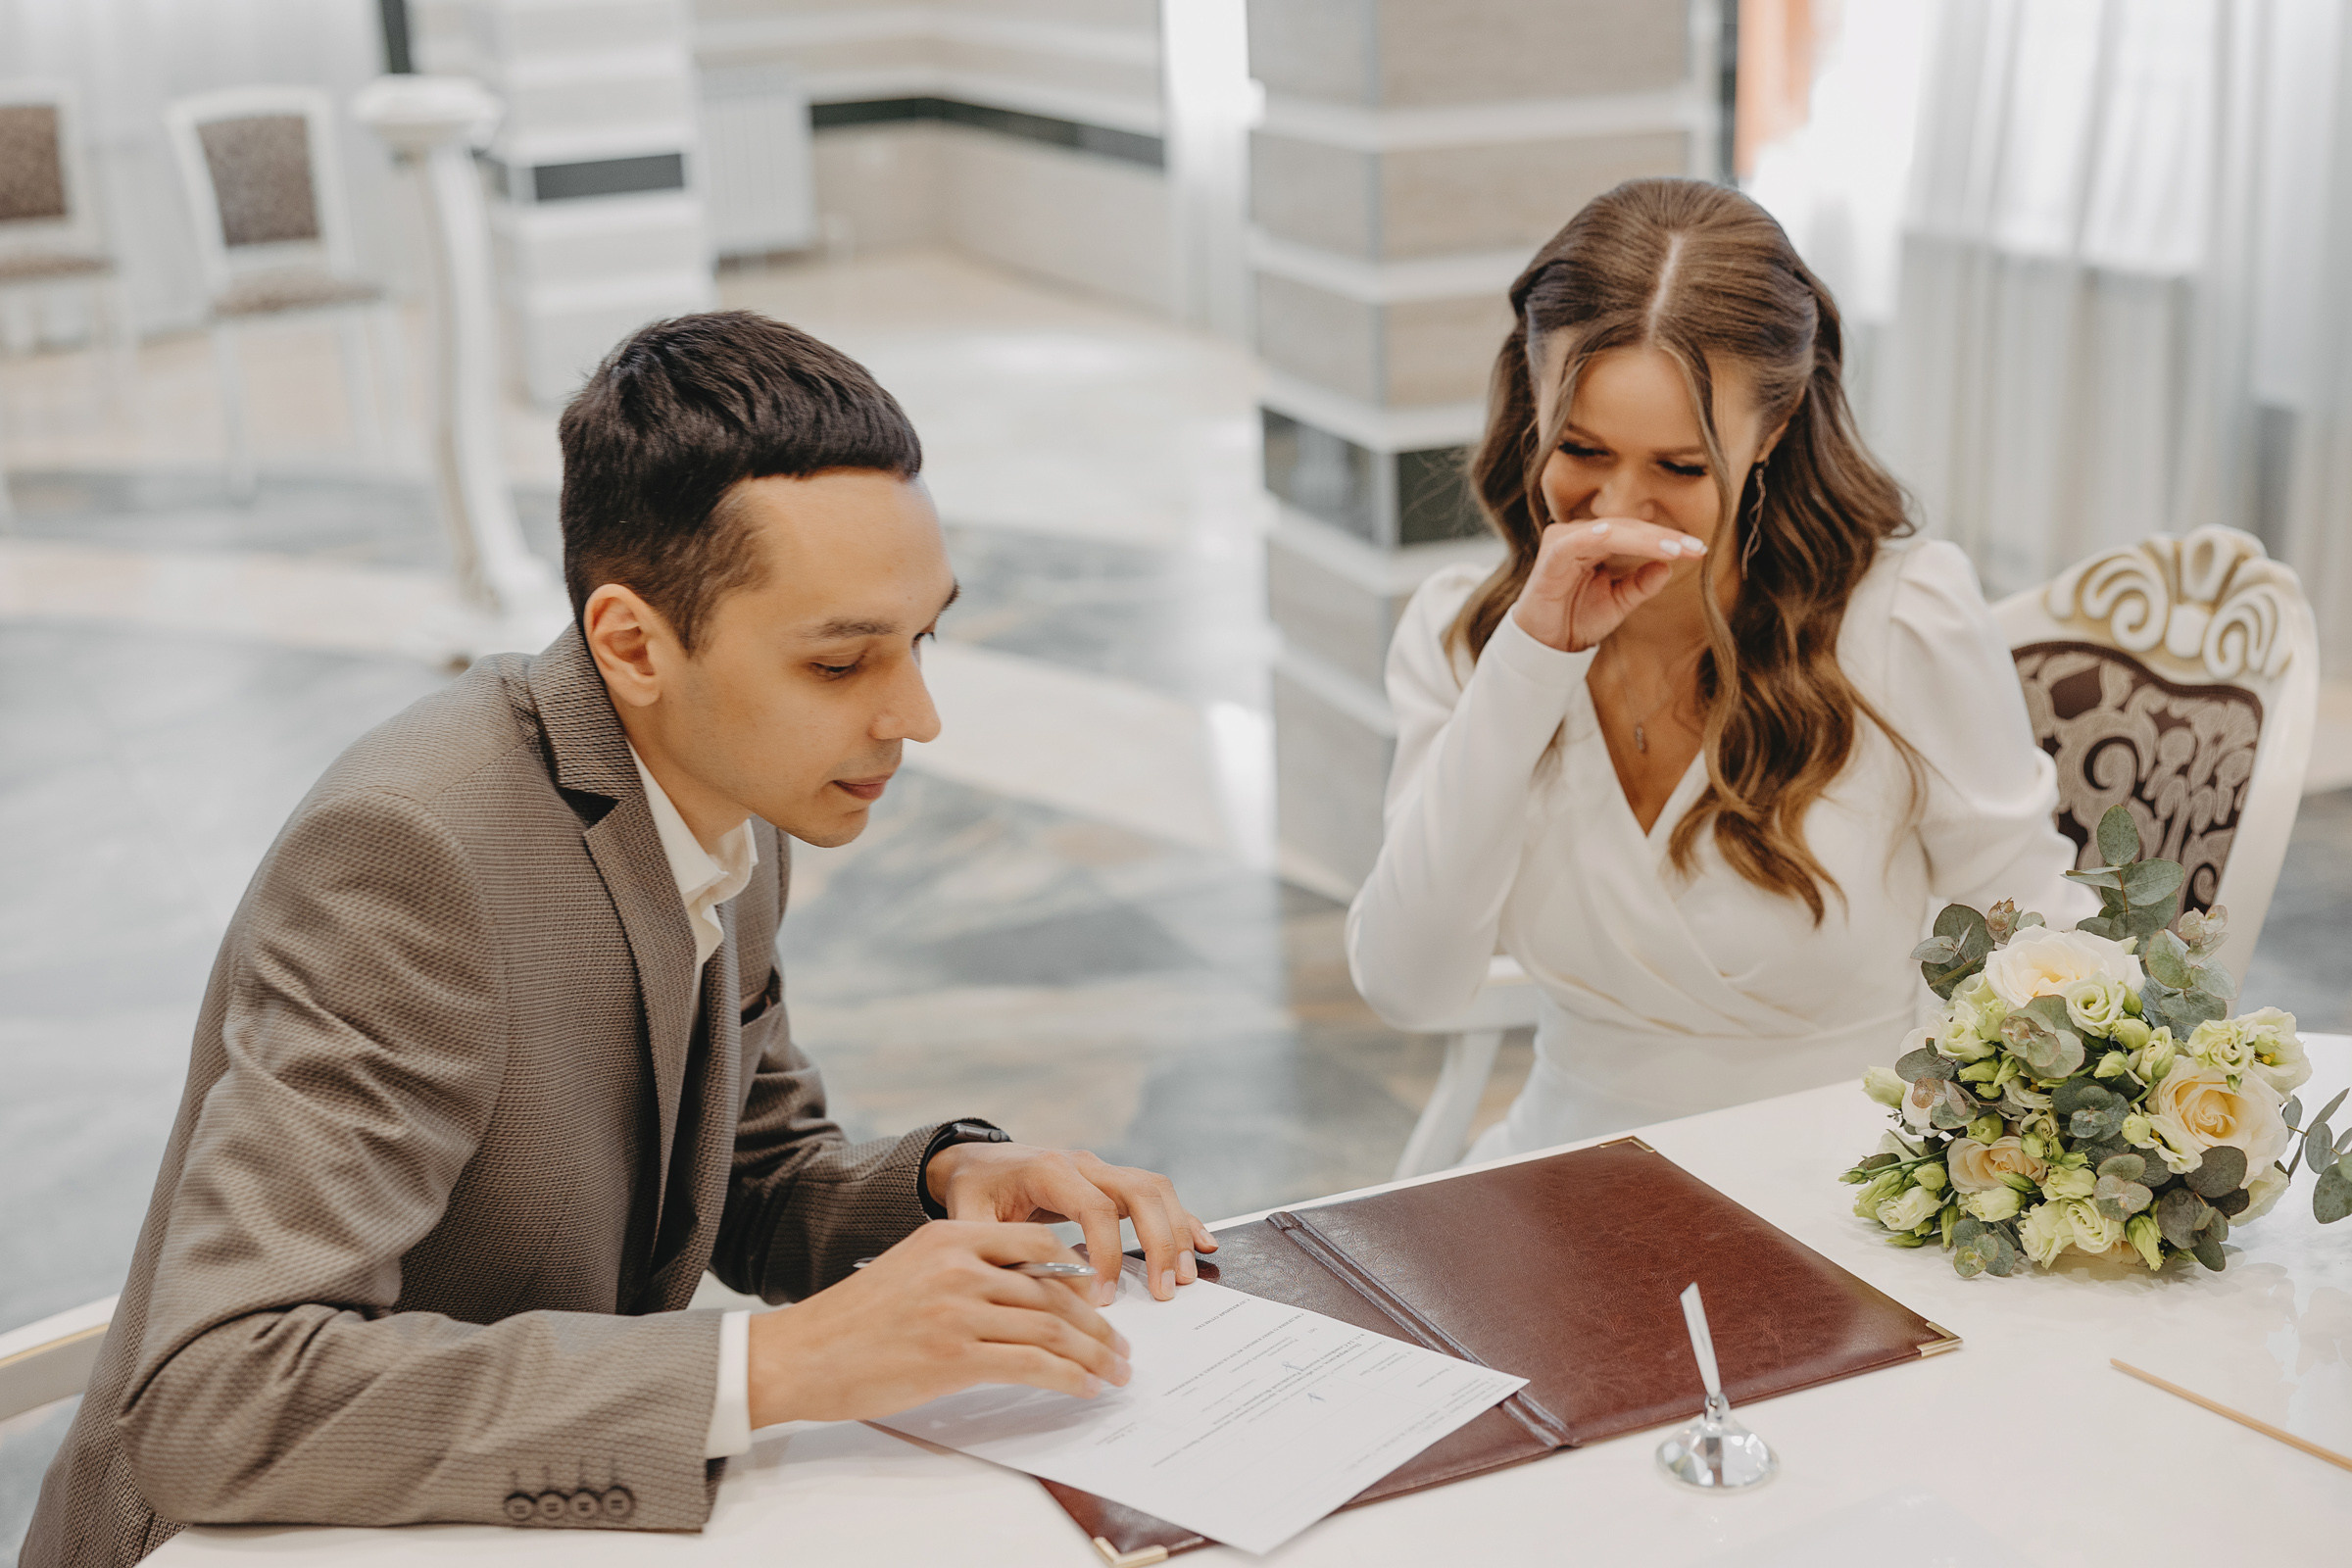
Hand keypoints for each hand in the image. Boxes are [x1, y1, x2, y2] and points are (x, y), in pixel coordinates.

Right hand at [745, 1221, 1128, 1426]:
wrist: (799, 1354)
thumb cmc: (852, 1320)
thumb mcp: (911, 1268)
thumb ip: (964, 1269)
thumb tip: (1026, 1296)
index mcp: (949, 1236)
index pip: (1038, 1245)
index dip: (1080, 1275)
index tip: (1101, 1302)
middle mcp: (959, 1265)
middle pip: (1055, 1289)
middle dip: (1098, 1323)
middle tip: (1122, 1346)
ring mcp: (957, 1310)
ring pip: (1052, 1327)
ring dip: (1094, 1354)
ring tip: (1115, 1371)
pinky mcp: (954, 1356)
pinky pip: (1034, 1364)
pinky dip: (1070, 1377)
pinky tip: (1085, 1387)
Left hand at [926, 1142, 1216, 1304]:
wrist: (977, 1163)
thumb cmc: (973, 1192)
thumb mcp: (969, 1220)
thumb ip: (996, 1250)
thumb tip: (1034, 1292)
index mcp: (1049, 1170)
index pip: (1095, 1208)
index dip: (1106, 1254)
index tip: (1103, 1299)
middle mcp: (1082, 1164)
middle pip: (1139, 1190)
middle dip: (1160, 1242)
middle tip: (1166, 1291)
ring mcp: (1101, 1170)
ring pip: (1155, 1189)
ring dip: (1176, 1232)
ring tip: (1184, 1278)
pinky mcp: (1112, 1183)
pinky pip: (1156, 1195)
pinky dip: (1182, 1218)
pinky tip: (1203, 1244)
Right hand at [1510, 518, 1703, 651]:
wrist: (1544, 645)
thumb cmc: (1577, 619)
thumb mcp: (1619, 602)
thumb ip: (1641, 584)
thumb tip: (1668, 566)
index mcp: (1597, 541)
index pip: (1638, 534)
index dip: (1670, 541)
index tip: (1701, 550)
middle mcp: (1580, 534)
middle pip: (1629, 528)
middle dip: (1664, 538)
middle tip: (1696, 548)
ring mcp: (1564, 541)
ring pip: (1611, 531)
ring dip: (1643, 539)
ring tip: (1674, 549)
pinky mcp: (1551, 555)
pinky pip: (1577, 542)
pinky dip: (1598, 536)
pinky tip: (1619, 536)